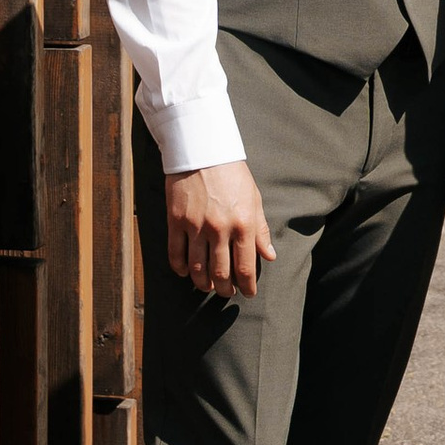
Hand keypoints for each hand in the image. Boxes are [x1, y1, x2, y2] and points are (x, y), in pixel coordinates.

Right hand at [164, 162, 274, 301]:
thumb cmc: (232, 174)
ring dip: (203, 283)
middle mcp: (220, 229)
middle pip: (220, 273)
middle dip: (225, 289)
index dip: (247, 286)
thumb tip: (269, 256)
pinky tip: (185, 272)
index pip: (245, 267)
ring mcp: (196, 226)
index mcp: (243, 224)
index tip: (248, 293)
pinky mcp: (176, 220)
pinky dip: (180, 268)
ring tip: (207, 287)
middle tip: (227, 293)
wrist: (203, 150)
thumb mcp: (254, 199)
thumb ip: (261, 230)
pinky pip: (176, 253)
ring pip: (197, 268)